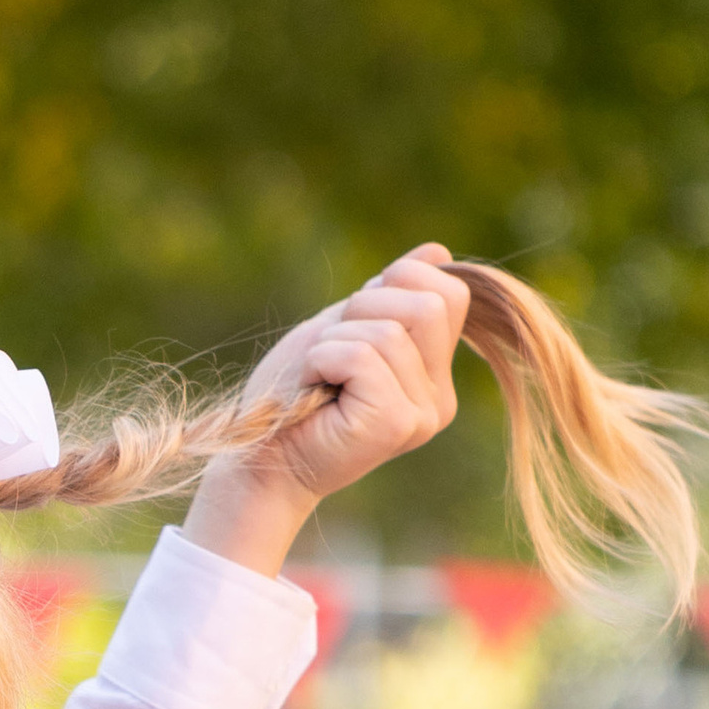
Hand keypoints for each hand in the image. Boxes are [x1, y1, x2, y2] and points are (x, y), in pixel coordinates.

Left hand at [182, 246, 470, 578]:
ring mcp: (422, 415)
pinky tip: (312, 390)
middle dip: (365, 308)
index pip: (449, 293)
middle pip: (430, 304)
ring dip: (334, 341)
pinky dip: (323, 359)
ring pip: (389, 330)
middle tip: (330, 351)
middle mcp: (438, 399)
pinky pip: (363, 354)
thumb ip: (391, 295)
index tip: (351, 325)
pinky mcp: (396, 424)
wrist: (259, 457)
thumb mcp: (344, 328)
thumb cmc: (292, 395)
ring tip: (318, 378)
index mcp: (434, 375)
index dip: (396, 284)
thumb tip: (437, 250)